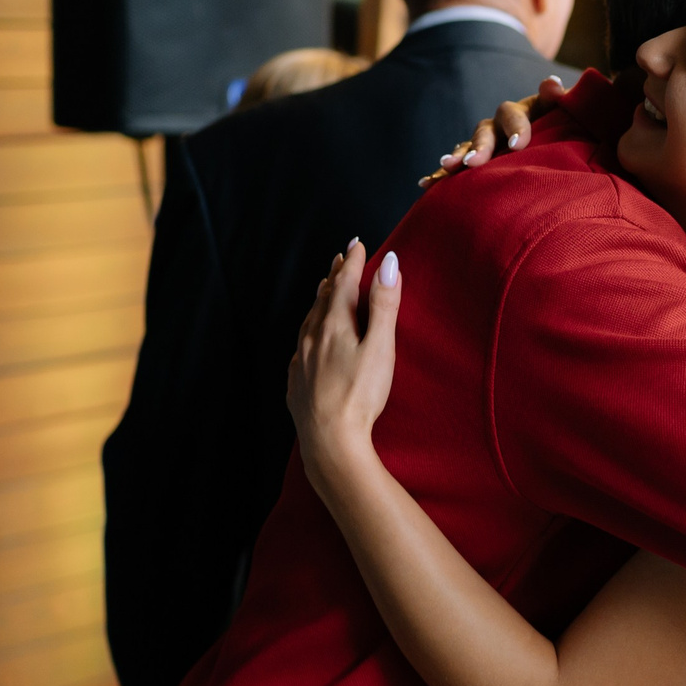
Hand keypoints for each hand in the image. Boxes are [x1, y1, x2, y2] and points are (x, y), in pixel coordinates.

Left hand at [286, 242, 404, 493]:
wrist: (330, 442)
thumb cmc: (360, 395)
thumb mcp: (380, 347)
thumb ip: (383, 304)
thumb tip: (388, 263)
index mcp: (333, 324)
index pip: (343, 283)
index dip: (353, 262)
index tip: (358, 244)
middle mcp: (312, 337)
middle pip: (323, 297)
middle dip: (335, 275)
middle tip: (342, 258)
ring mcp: (301, 360)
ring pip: (309, 320)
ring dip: (319, 300)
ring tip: (324, 288)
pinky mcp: (296, 382)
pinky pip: (301, 345)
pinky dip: (309, 330)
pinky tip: (311, 338)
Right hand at [419, 77, 568, 186]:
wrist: (568, 141)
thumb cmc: (573, 129)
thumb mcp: (573, 114)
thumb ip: (563, 100)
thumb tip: (552, 82)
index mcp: (524, 112)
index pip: (514, 115)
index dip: (515, 127)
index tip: (518, 145)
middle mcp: (501, 125)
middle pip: (486, 131)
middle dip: (480, 147)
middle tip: (473, 163)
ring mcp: (488, 142)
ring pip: (468, 147)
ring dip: (457, 157)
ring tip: (448, 167)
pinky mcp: (479, 160)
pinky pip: (457, 165)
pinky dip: (442, 174)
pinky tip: (426, 184)